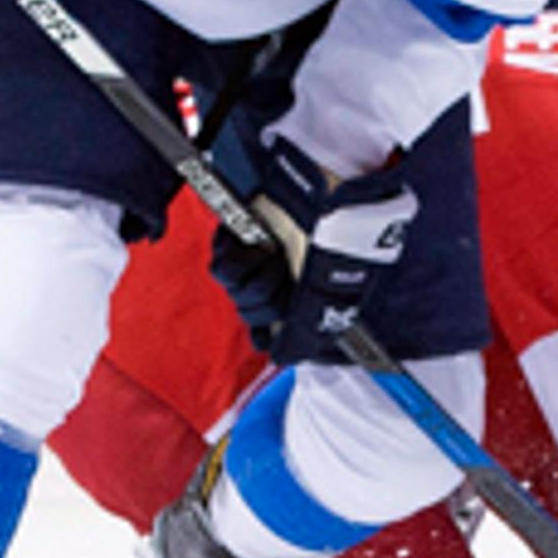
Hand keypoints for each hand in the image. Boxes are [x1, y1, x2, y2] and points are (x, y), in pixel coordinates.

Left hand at [207, 122, 417, 365]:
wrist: (321, 199)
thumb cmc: (336, 243)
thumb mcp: (328, 295)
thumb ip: (305, 332)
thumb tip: (283, 358)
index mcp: (302, 296)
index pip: (269, 332)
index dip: (268, 332)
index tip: (275, 324)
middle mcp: (278, 281)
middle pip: (251, 315)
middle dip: (265, 301)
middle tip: (283, 276)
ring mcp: (256, 262)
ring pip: (236, 295)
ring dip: (256, 278)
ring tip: (275, 255)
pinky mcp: (235, 243)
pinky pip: (222, 270)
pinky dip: (239, 260)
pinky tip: (256, 246)